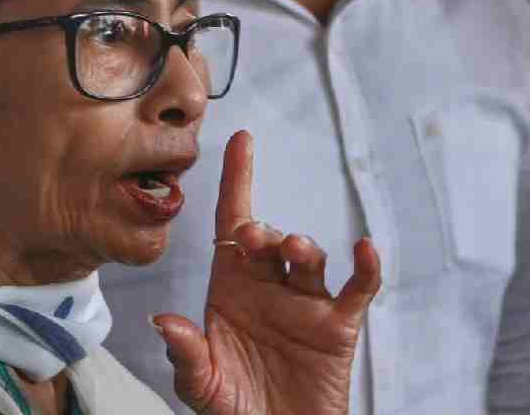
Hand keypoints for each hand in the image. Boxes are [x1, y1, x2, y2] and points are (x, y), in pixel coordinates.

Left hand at [153, 131, 380, 414]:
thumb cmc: (236, 408)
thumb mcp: (202, 386)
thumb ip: (187, 355)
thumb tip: (164, 321)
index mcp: (231, 288)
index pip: (233, 224)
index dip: (237, 181)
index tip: (241, 141)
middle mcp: (268, 287)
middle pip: (268, 240)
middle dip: (262, 232)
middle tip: (254, 239)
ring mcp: (305, 304)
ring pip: (308, 260)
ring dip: (303, 249)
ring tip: (295, 251)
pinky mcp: (338, 327)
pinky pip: (357, 290)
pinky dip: (365, 268)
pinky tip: (364, 250)